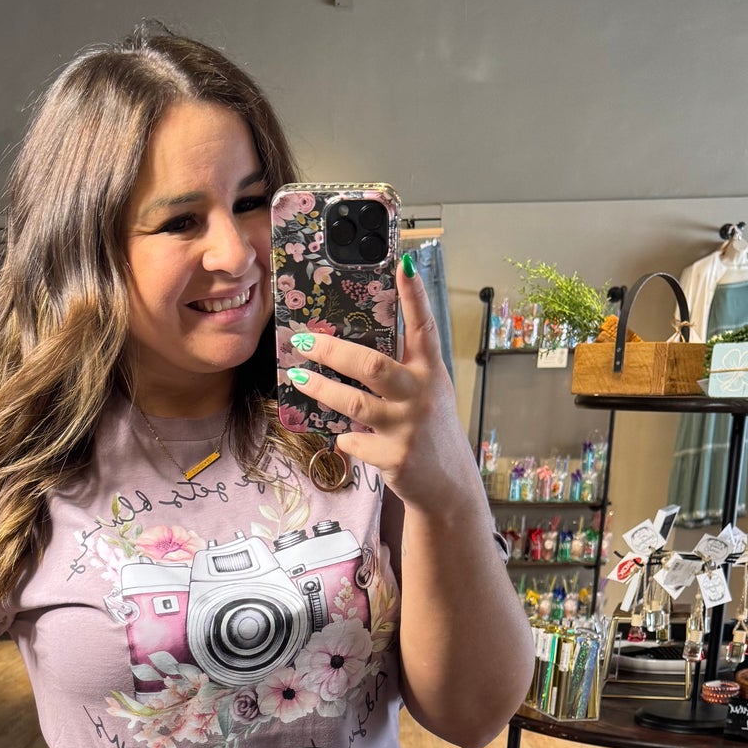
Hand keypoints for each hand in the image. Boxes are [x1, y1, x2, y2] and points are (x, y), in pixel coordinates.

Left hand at [284, 256, 480, 516]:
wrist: (447, 485)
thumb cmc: (430, 431)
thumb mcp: (429, 392)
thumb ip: (405, 368)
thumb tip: (360, 342)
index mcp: (431, 371)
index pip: (424, 326)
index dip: (414, 294)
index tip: (401, 263)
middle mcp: (420, 394)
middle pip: (371, 365)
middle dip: (333, 350)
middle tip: (304, 340)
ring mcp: (406, 426)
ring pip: (353, 402)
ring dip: (321, 389)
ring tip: (299, 378)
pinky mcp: (393, 456)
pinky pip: (353, 439)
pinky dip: (344, 436)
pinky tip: (344, 435)